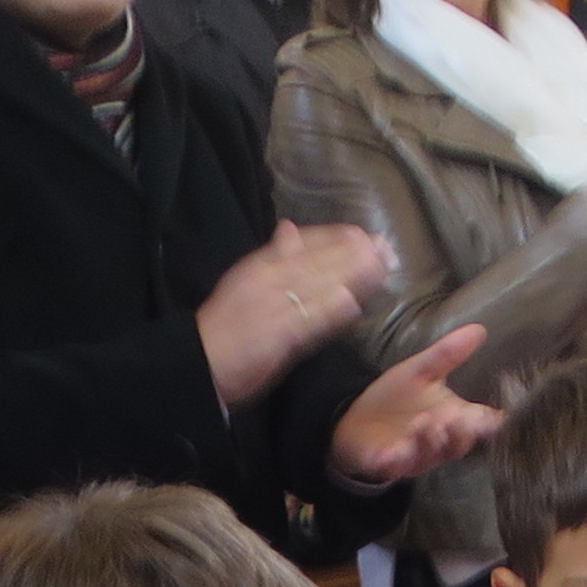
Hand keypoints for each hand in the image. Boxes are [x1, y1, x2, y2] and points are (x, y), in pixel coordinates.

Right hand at [198, 221, 394, 405]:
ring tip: (380, 267)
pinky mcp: (277, 337)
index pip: (303, 245)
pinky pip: (307, 323)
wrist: (200, 358)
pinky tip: (352, 303)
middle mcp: (268, 280)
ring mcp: (274, 308)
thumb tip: (290, 227)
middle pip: (316, 262)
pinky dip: (328, 312)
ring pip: (317, 287)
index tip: (361, 232)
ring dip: (350, 276)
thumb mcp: (245, 279)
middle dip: (352, 253)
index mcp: (260, 266)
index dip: (334, 237)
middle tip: (385, 246)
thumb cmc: (225, 324)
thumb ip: (272, 255)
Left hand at [331, 326, 503, 484]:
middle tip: (456, 417)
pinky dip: (397, 460)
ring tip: (425, 422)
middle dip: (459, 432)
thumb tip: (479, 329)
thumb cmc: (396, 398)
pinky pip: (396, 466)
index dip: (493, 423)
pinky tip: (394, 452)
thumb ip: (448, 354)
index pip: (482, 424)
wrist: (356, 422)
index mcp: (454, 419)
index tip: (501, 416)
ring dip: (429, 440)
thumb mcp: (420, 371)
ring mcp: (416, 456)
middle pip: (459, 444)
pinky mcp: (390, 464)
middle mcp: (440, 442)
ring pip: (429, 455)